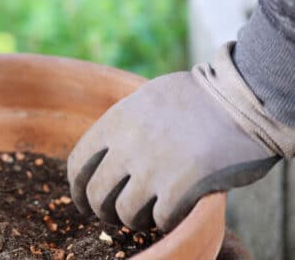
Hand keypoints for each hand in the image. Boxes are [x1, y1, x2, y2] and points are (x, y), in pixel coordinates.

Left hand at [68, 42, 292, 231]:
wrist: (239, 99)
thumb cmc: (196, 98)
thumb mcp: (145, 99)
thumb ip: (122, 124)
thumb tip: (104, 150)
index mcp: (115, 122)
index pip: (78, 166)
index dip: (79, 189)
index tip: (85, 200)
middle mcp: (127, 146)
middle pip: (97, 195)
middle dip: (103, 210)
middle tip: (114, 214)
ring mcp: (152, 167)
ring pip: (125, 213)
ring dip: (135, 220)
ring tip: (147, 214)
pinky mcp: (180, 187)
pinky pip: (160, 219)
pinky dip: (165, 221)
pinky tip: (173, 213)